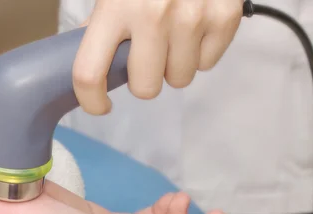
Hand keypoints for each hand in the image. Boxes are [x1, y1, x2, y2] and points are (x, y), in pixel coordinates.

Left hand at [73, 0, 241, 113]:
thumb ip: (99, 25)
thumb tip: (88, 65)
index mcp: (114, 7)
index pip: (90, 73)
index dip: (91, 101)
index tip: (99, 105)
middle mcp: (153, 14)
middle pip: (145, 88)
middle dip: (144, 79)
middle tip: (147, 56)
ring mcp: (192, 17)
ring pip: (179, 79)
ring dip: (174, 65)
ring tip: (173, 34)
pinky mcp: (225, 17)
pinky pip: (206, 63)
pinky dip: (200, 51)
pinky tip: (194, 25)